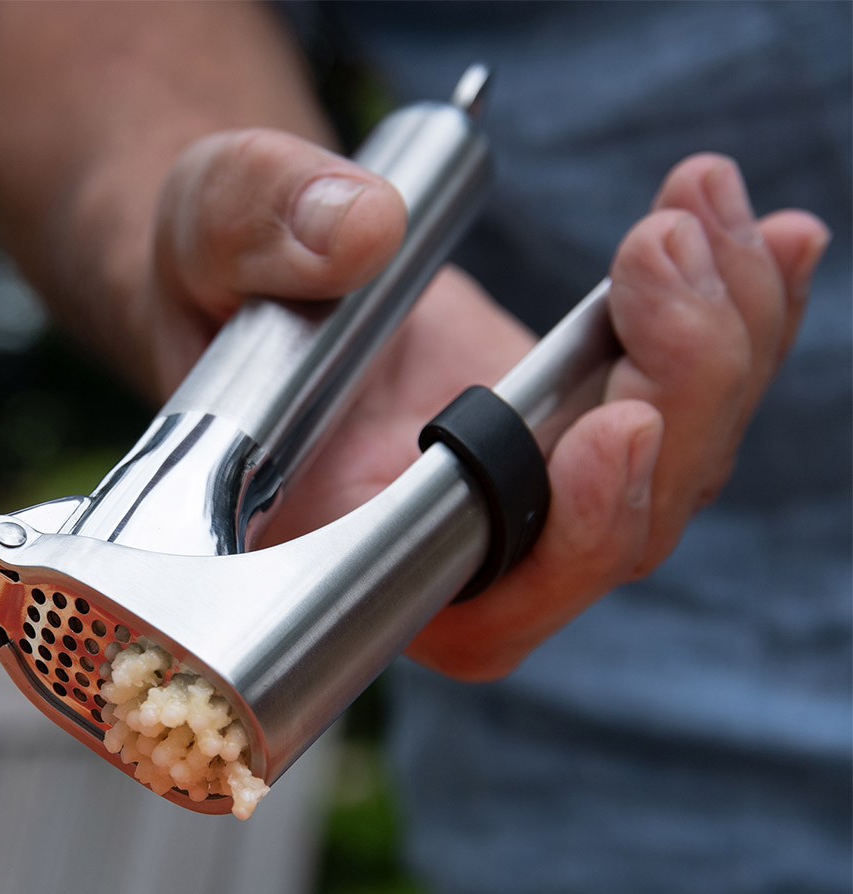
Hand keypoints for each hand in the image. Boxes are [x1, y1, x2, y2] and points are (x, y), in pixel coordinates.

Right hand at [137, 131, 829, 679]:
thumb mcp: (201, 238)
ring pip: (674, 477)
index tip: (612, 429)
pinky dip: (743, 326)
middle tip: (660, 256)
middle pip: (613, 541)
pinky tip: (764, 242)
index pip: (480, 608)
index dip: (564, 546)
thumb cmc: (213, 290)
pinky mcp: (578, 429)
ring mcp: (529, 495)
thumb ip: (254, 230)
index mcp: (349, 551)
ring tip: (695, 213)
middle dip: (677, 400)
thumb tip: (358, 233)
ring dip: (720, 342)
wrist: (261, 275)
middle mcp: (453, 549)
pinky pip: (692, 412)